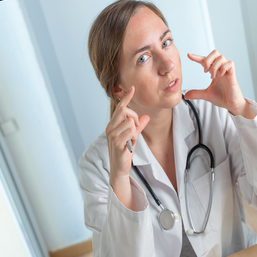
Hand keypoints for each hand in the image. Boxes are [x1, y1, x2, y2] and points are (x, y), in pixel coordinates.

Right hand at [106, 86, 149, 209]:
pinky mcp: (117, 142)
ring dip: (135, 130)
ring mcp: (112, 135)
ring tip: (131, 140)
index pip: (120, 107)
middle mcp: (110, 127)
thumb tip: (146, 117)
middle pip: (125, 110)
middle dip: (134, 117)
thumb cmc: (125, 152)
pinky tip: (130, 144)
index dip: (127, 97)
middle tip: (136, 128)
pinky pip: (130, 131)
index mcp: (112, 124)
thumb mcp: (133, 137)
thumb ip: (138, 127)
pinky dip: (134, 136)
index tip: (132, 88)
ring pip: (130, 121)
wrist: (119, 168)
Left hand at [185, 50, 252, 117]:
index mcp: (214, 71)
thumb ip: (196, 94)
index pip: (205, 60)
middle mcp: (220, 69)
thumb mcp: (206, 95)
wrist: (231, 105)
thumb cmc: (222, 98)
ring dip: (214, 66)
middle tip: (205, 71)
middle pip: (215, 53)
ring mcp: (227, 71)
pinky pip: (230, 63)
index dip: (197, 57)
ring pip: (221, 57)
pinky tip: (221, 75)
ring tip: (212, 76)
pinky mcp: (232, 75)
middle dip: (207, 59)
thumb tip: (185, 96)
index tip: (189, 55)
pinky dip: (224, 67)